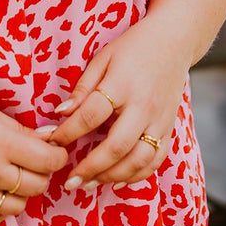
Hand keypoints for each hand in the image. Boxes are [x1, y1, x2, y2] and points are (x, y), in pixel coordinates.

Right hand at [0, 89, 68, 225]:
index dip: (58, 155)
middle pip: (38, 185)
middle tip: (33, 160)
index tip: (55, 150)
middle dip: (42, 172)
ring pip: (19, 205)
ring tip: (12, 175)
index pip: (49, 161)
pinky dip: (0, 210)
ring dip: (22, 192)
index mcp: (2, 144)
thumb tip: (50, 141)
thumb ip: (22, 131)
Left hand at [45, 14, 190, 189]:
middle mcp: (143, 106)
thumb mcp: (103, 58)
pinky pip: (155, 160)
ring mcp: (160, 120)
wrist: (174, 41)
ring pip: (138, 160)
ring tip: (89, 184)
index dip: (68, 132)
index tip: (51, 142)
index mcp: (122, 85)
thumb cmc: (133, 48)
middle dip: (90, 168)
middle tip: (69, 181)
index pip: (91, 115)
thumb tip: (60, 113)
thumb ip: (83, 88)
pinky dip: (136, 176)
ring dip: (112, 177)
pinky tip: (116, 181)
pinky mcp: (169, 128)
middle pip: (117, 146)